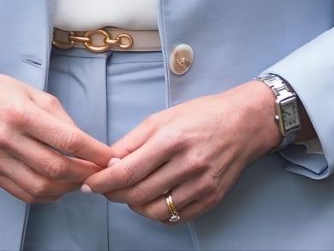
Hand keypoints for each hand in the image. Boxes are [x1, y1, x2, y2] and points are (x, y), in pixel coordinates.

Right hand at [0, 44, 113, 204]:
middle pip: (56, 167)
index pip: (67, 139)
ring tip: (81, 180)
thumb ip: (60, 118)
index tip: (109, 157)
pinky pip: (24, 193)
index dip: (93, 152)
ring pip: (41, 186)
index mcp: (22, 113)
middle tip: (100, 171)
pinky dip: (47, 195)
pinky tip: (58, 186)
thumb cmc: (0, 90)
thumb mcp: (34, 92)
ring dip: (68, 188)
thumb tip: (85, 144)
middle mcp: (7, 138)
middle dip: (84, 173)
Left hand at [79, 81, 280, 223]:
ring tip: (131, 192)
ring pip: (155, 211)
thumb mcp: (163, 117)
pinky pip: (176, 218)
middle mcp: (188, 165)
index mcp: (172, 140)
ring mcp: (201, 185)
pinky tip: (153, 199)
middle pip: (138, 193)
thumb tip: (110, 160)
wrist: (244, 123)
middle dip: (115, 194)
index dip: (104, 181)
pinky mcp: (211, 199)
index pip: (128, 170)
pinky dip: (158, 213)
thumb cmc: (202, 115)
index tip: (90, 184)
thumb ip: (134, 140)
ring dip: (135, 205)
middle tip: (106, 188)